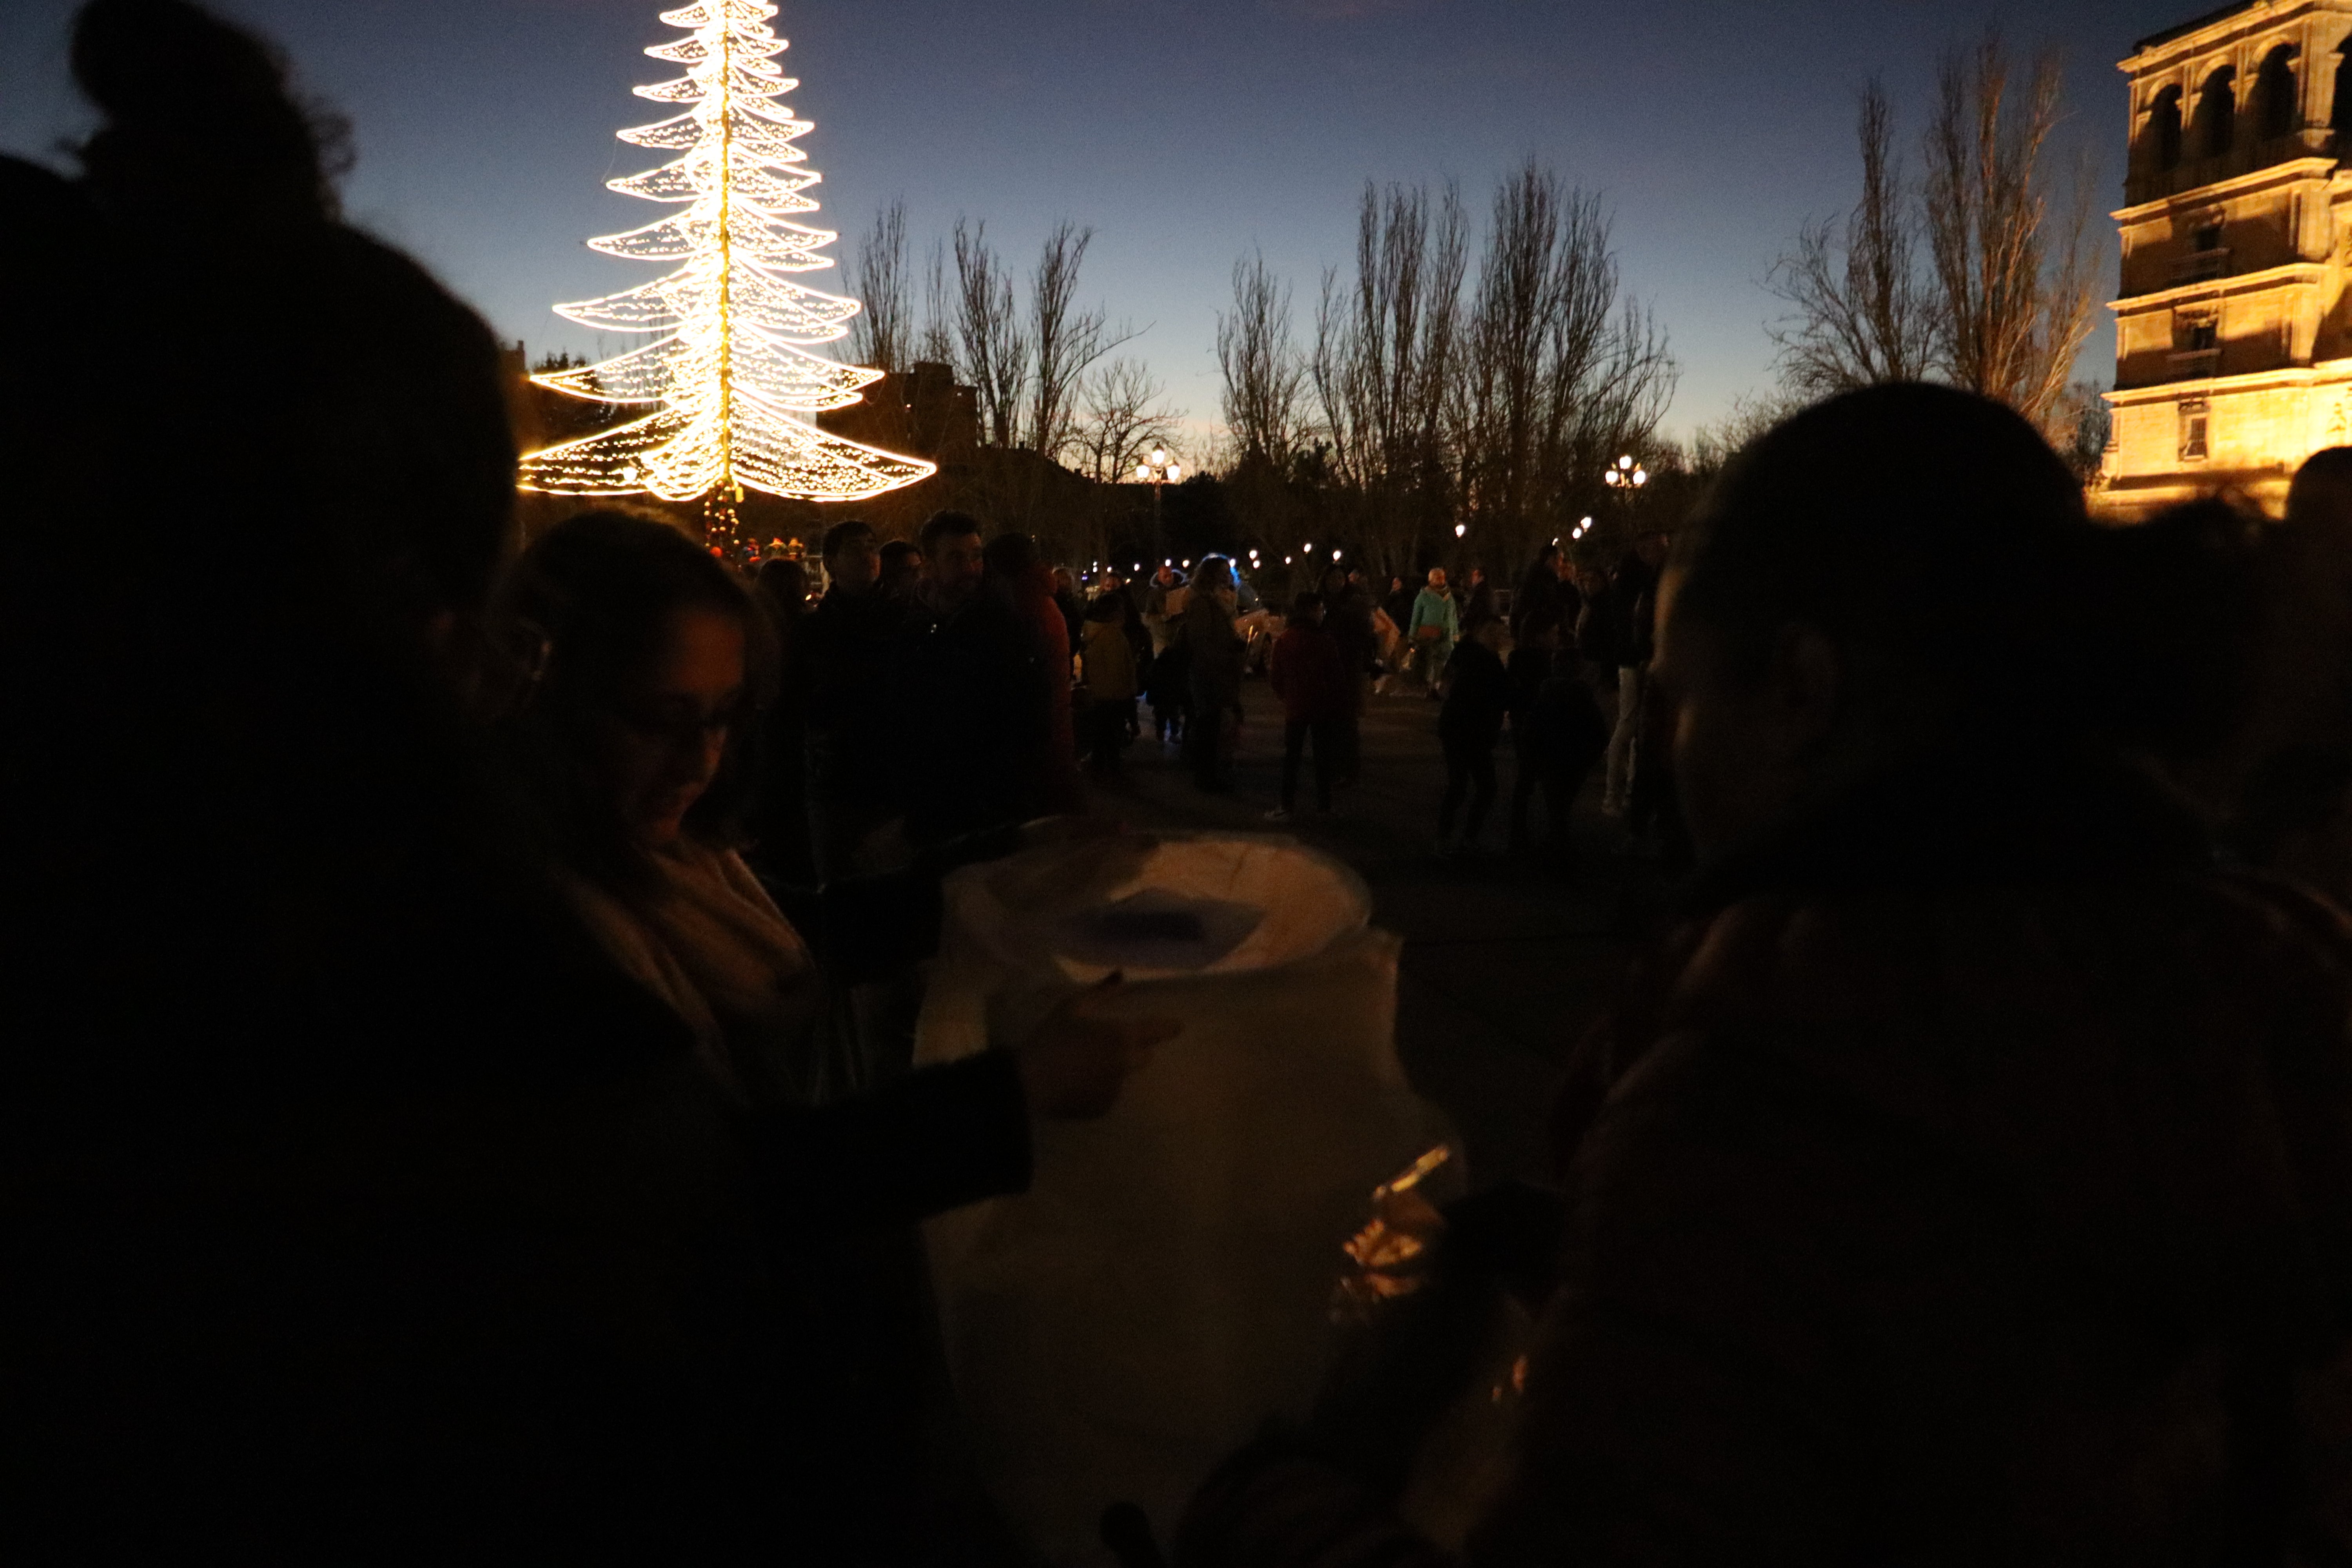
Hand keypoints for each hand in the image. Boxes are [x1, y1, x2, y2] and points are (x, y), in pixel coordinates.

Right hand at [1014, 972, 1178, 1120]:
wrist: (1028, 1082)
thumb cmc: (1050, 1038)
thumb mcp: (1071, 1008)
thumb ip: (1100, 992)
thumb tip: (1120, 975)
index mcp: (1120, 1036)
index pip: (1155, 1031)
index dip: (1168, 1028)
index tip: (1179, 1027)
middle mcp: (1125, 1063)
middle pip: (1143, 1057)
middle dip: (1133, 1051)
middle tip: (1107, 1046)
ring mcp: (1115, 1089)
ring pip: (1123, 1077)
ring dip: (1112, 1071)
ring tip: (1082, 1067)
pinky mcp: (1103, 1108)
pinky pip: (1108, 1096)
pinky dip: (1098, 1090)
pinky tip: (1076, 1084)